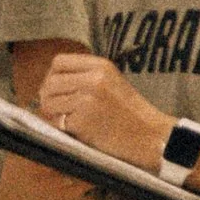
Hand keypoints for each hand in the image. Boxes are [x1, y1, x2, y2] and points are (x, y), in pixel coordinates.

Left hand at [37, 51, 167, 170]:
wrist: (152, 137)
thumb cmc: (131, 113)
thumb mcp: (112, 82)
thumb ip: (85, 77)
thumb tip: (50, 84)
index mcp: (101, 66)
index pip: (59, 62)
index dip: (52, 76)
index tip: (55, 88)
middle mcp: (93, 79)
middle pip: (51, 83)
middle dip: (48, 97)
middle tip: (55, 110)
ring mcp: (87, 100)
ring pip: (50, 102)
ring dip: (53, 114)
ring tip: (68, 121)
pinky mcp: (84, 121)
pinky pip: (59, 122)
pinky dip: (63, 128)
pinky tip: (76, 131)